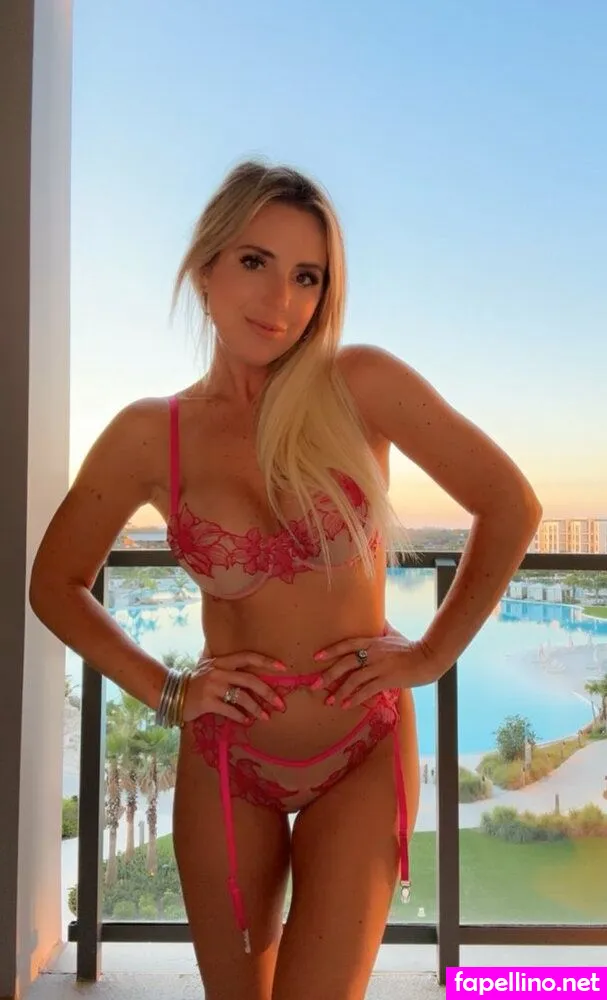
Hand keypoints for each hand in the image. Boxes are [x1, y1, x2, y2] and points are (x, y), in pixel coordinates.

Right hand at [182, 650, 287, 724]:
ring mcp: (213, 686)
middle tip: (280, 703)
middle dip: (268, 692)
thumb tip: (248, 665)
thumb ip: (226, 664)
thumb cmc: (194, 681)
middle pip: (250, 680)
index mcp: (222, 661)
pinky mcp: (207, 702)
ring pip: (241, 697)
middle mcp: (219, 671)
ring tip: (265, 717)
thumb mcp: (209, 667)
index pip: (248, 657)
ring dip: (256, 708)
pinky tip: (246, 721)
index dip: (266, 661)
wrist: (170, 692)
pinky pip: (229, 710)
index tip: (283, 668)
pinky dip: (240, 716)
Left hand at [311, 619, 436, 708]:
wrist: (428, 658)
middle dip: (329, 675)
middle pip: (345, 663)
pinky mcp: (386, 680)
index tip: (316, 657)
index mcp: (373, 641)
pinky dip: (355, 698)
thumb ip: (384, 628)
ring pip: (354, 679)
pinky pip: (367, 690)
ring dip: (340, 691)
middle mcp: (373, 653)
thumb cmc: (411, 646)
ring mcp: (379, 667)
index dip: (331, 650)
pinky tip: (346, 705)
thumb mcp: (394, 634)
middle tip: (315, 685)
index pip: (347, 644)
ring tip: (330, 701)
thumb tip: (380, 619)